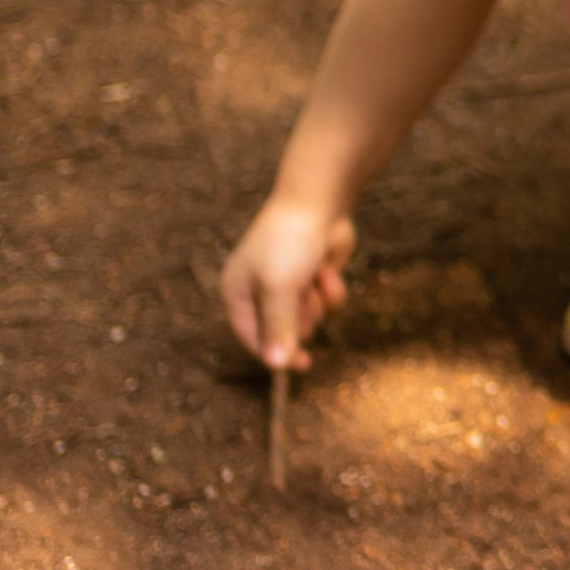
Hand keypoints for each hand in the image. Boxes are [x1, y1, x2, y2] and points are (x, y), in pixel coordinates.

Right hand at [221, 195, 354, 372]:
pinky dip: (332, 291)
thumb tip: (276, 366)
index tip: (301, 366)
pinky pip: (327, 305)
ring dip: (319, 303)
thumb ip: (278, 328)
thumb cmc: (289, 242)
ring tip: (315, 277)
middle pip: (285, 333)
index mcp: (238, 295)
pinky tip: (328, 269)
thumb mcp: (279, 288)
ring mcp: (290, 288)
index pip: (253, 339)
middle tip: (304, 296)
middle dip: (302, 318)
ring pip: (311, 320)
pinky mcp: (314, 281)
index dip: (275, 354)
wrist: (318, 202)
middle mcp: (260, 294)